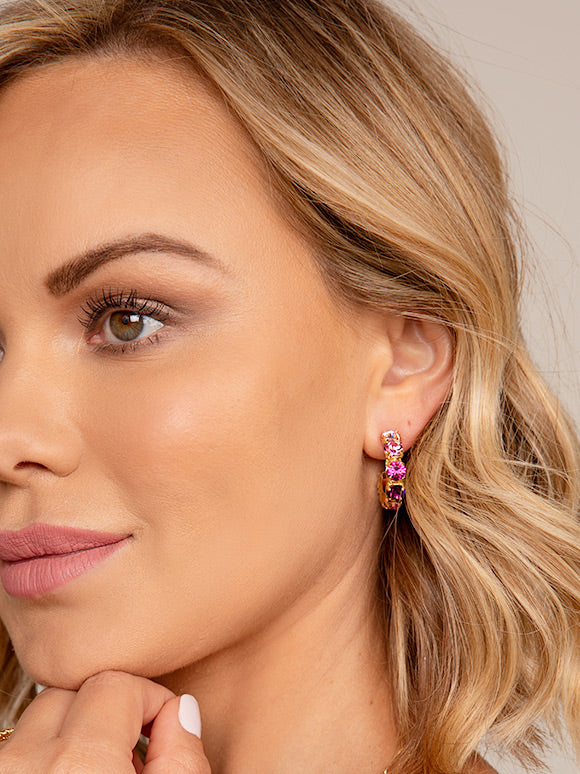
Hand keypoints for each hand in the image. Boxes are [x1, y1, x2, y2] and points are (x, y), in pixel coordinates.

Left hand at [0, 670, 210, 772]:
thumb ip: (183, 761)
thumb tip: (181, 712)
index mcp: (79, 765)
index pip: (117, 685)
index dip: (149, 702)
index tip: (162, 731)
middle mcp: (26, 764)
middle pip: (74, 692)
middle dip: (106, 715)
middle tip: (130, 757)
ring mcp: (2, 771)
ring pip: (40, 717)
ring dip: (70, 734)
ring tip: (94, 773)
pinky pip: (18, 747)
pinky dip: (41, 756)